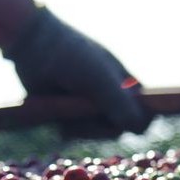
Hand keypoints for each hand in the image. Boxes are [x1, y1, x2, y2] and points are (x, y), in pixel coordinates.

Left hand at [3, 7, 152, 133]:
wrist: (34, 46)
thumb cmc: (72, 57)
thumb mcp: (99, 78)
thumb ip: (120, 102)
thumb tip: (138, 128)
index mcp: (126, 85)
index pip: (145, 112)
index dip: (140, 120)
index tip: (128, 123)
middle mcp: (111, 97)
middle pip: (120, 129)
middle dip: (102, 127)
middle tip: (85, 116)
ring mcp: (90, 106)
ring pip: (97, 133)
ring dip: (83, 127)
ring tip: (67, 110)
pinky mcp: (71, 114)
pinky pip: (78, 132)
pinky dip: (70, 127)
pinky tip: (59, 113)